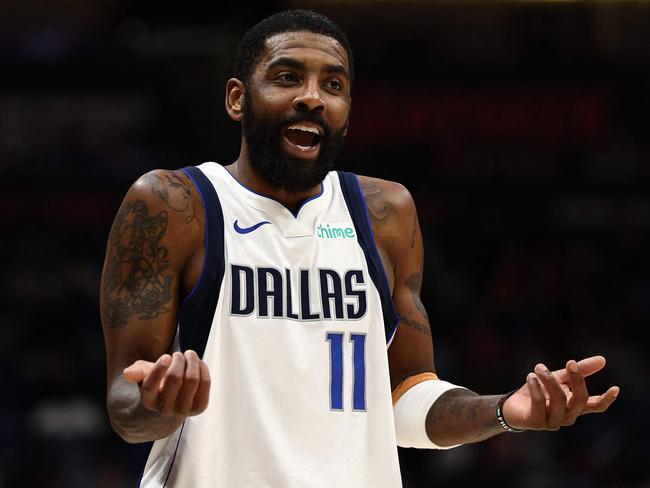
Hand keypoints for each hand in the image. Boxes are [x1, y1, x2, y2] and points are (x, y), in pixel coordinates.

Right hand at [123, 350, 210, 416]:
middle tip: (178, 354)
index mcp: (148, 400)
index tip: (166, 356)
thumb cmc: (157, 384)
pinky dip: (202, 368)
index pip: (150, 385)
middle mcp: (164, 409)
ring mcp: (183, 410)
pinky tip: (198, 364)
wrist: (171, 403)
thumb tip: (127, 373)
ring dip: (192, 361)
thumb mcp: (144, 375)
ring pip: (192, 379)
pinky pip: (205, 383)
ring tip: (189, 355)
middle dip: (179, 360)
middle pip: (175, 378)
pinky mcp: (199, 408)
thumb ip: (137, 372)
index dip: (159, 369)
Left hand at [502, 356, 618, 430]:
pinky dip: (535, 388)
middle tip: (570, 362)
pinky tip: (531, 376)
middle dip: (577, 380)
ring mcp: (553, 422)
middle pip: (580, 400)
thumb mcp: (559, 377)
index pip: (595, 406)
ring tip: (539, 367)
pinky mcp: (536, 423)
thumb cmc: (538, 391)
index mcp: (575, 406)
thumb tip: (603, 360)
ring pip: (559, 400)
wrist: (512, 407)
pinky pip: (539, 404)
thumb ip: (578, 370)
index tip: (615, 388)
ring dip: (550, 380)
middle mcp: (567, 416)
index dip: (606, 399)